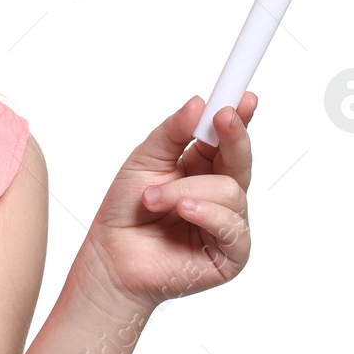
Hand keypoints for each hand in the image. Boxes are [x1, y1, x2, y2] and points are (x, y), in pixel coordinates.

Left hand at [74, 93, 256, 314]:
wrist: (110, 257)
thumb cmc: (126, 211)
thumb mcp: (145, 160)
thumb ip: (173, 132)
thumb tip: (199, 103)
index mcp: (200, 167)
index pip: (227, 138)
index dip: (238, 117)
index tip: (243, 96)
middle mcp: (218, 193)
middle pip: (241, 158)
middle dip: (234, 135)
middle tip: (224, 118)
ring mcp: (227, 223)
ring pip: (230, 190)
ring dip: (187, 190)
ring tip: (154, 199)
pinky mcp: (231, 254)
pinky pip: (232, 226)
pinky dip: (206, 213)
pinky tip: (184, 212)